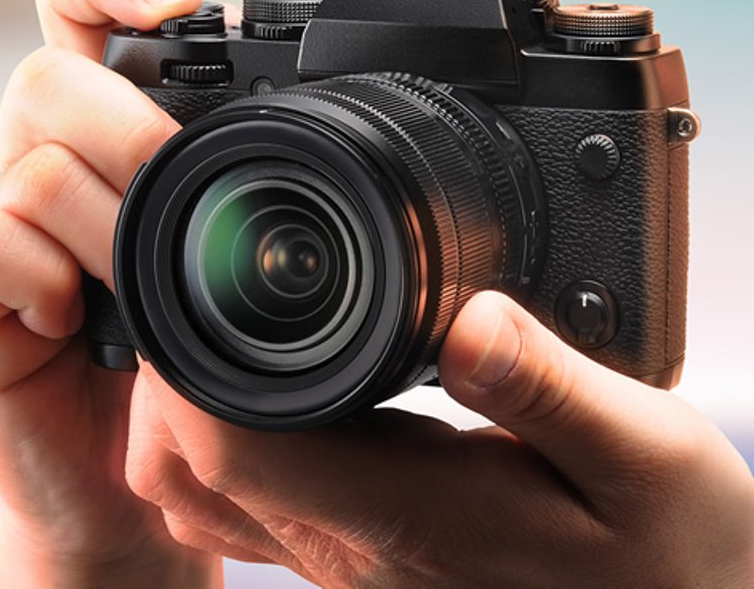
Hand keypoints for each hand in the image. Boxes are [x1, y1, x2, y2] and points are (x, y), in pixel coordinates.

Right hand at [0, 0, 212, 586]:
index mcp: (104, 133)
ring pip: (30, 160)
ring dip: (105, 225)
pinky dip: (47, 279)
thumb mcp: (223, 265)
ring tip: (138, 290)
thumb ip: (232, 189)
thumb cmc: (180, 371)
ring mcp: (0, 227)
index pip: (76, 7)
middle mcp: (39, 163)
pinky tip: (80, 326)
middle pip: (46, 74)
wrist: (127, 488)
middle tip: (177, 192)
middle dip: (127, 126)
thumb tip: (304, 121)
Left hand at [126, 291, 753, 586]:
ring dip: (183, 412)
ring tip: (219, 323)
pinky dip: (223, 443)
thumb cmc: (672, 553)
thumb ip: (551, 390)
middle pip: (188, 465)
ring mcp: (344, 565)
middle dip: (165, 372)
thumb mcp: (647, 458)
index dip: (182, 365)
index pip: (228, 444)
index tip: (194, 279)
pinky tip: (265, 385)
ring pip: (202, 494)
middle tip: (196, 277)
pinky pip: (245, 508)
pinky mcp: (356, 562)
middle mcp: (349, 551)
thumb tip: (472, 318)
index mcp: (403, 514)